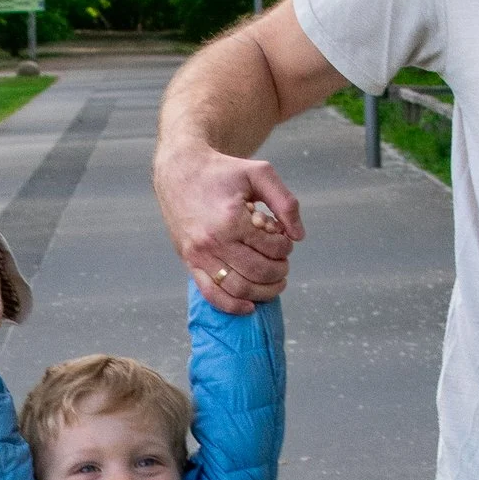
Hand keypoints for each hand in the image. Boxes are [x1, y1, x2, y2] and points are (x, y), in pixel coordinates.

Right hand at [154, 141, 303, 313]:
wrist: (180, 171)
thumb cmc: (222, 172)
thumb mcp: (259, 174)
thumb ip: (285, 201)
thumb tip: (299, 235)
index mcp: (232, 219)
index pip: (271, 248)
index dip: (286, 246)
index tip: (285, 239)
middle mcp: (214, 241)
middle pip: (258, 272)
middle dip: (279, 270)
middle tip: (283, 263)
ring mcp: (199, 255)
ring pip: (238, 288)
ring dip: (264, 291)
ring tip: (275, 282)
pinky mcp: (189, 262)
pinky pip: (211, 294)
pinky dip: (233, 306)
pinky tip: (249, 307)